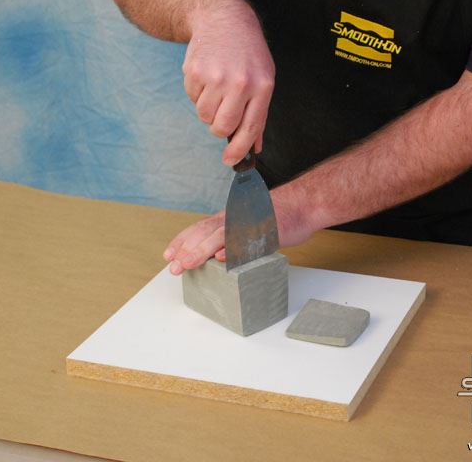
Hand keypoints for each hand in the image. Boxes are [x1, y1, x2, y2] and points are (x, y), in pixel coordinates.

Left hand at [163, 189, 316, 273]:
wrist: (302, 205)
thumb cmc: (277, 217)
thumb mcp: (249, 225)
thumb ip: (232, 238)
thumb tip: (216, 254)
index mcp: (228, 217)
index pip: (199, 228)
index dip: (182, 241)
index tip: (169, 254)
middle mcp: (234, 218)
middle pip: (204, 232)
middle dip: (186, 250)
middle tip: (173, 267)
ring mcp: (248, 223)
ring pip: (219, 236)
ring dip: (201, 251)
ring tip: (188, 264)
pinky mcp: (263, 231)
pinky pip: (245, 241)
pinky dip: (231, 249)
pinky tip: (221, 257)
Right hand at [183, 0, 274, 164]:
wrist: (224, 21)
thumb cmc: (248, 55)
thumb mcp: (264, 81)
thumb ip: (259, 115)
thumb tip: (254, 147)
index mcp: (261, 87)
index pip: (249, 128)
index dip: (238, 150)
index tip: (230, 162)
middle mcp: (239, 83)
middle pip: (222, 128)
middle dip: (220, 129)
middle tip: (222, 116)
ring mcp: (215, 77)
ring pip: (205, 116)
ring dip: (208, 110)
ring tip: (217, 89)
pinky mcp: (195, 71)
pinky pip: (192, 99)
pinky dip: (198, 94)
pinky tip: (208, 77)